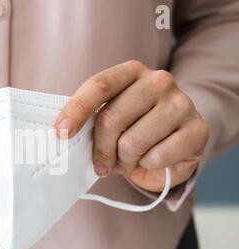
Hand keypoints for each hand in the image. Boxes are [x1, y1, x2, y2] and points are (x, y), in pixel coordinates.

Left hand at [54, 60, 209, 191]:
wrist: (177, 142)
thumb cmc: (135, 130)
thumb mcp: (111, 120)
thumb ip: (90, 121)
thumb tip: (62, 135)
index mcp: (131, 72)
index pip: (99, 86)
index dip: (76, 110)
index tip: (61, 133)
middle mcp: (158, 81)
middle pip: (112, 118)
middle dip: (101, 149)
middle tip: (101, 163)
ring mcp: (181, 103)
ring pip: (132, 142)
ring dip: (125, 160)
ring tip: (131, 158)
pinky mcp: (198, 130)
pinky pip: (157, 157)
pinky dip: (148, 166)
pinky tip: (153, 159)